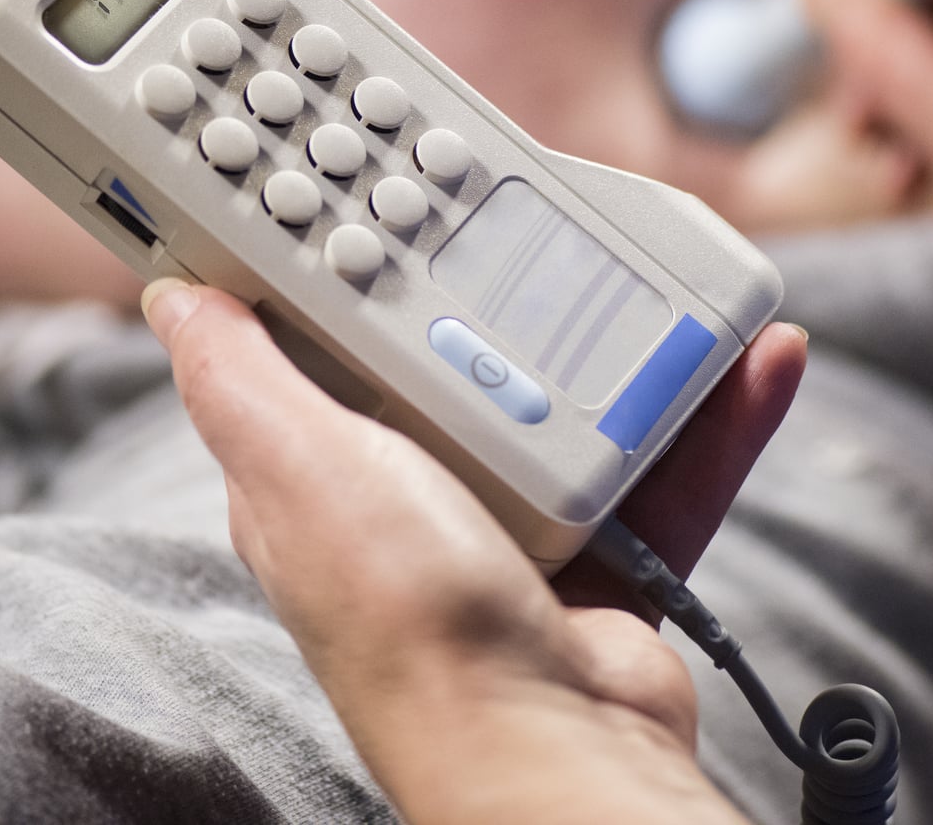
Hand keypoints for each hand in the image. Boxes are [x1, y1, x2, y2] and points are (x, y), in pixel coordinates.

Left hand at [141, 279, 804, 824]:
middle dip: (520, 291)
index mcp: (328, 470)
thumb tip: (174, 297)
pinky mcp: (606, 556)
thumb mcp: (300, 470)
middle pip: (471, 358)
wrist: (547, 742)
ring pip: (585, 405)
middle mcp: (417, 495)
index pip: (333, 342)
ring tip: (687, 286)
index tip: (400, 190)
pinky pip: (667, 469)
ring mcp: (514, 526)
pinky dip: (713, 420)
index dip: (359, 265)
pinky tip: (758, 360)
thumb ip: (237, 380)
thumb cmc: (409, 622)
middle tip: (563, 214)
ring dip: (644, 348)